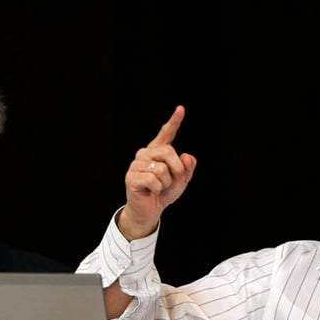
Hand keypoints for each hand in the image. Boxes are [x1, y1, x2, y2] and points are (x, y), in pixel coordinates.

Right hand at [118, 105, 195, 239]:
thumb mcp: (182, 180)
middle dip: (177, 170)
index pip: (166, 133)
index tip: (181, 109)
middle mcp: (146, 153)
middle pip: (169, 152)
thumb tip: (185, 156)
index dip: (174, 121)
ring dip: (166, 183)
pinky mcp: (131, 176)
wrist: (150, 210)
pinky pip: (152, 180)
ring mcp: (136, 164)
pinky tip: (151, 191)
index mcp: (158, 151)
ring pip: (161, 169)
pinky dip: (157, 189)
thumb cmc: (164, 192)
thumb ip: (187, 167)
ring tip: (159, 187)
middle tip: (171, 182)